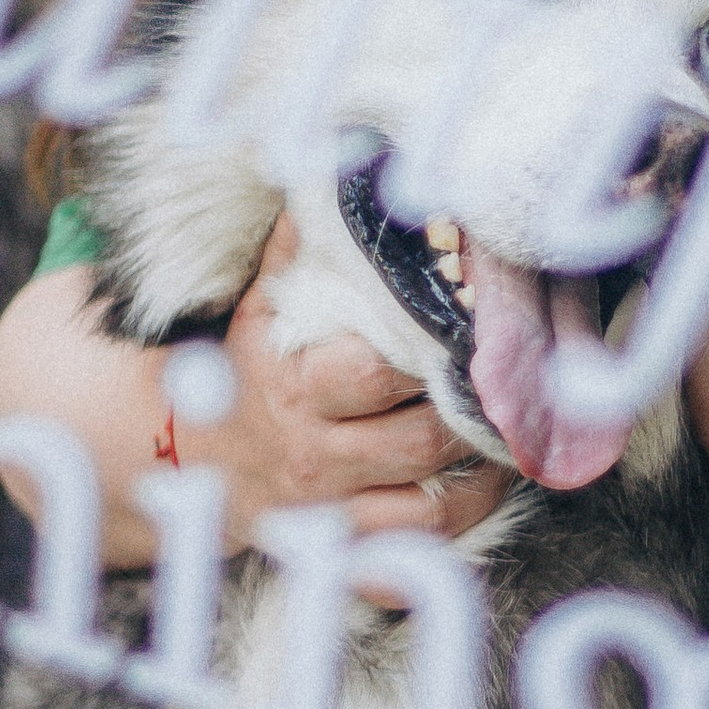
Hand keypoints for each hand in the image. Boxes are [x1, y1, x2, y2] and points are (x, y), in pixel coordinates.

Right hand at [186, 212, 511, 553]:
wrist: (192, 457)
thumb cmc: (247, 365)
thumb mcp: (264, 301)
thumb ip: (305, 242)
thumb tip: (353, 163)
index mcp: (295, 384)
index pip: (374, 371)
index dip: (433, 351)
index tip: (477, 326)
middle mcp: (314, 452)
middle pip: (418, 439)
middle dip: (471, 410)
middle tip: (516, 380)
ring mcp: (332, 507)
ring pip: (430, 500)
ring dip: (487, 469)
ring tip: (517, 428)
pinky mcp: (346, 545)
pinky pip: (419, 546)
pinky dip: (466, 519)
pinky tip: (492, 481)